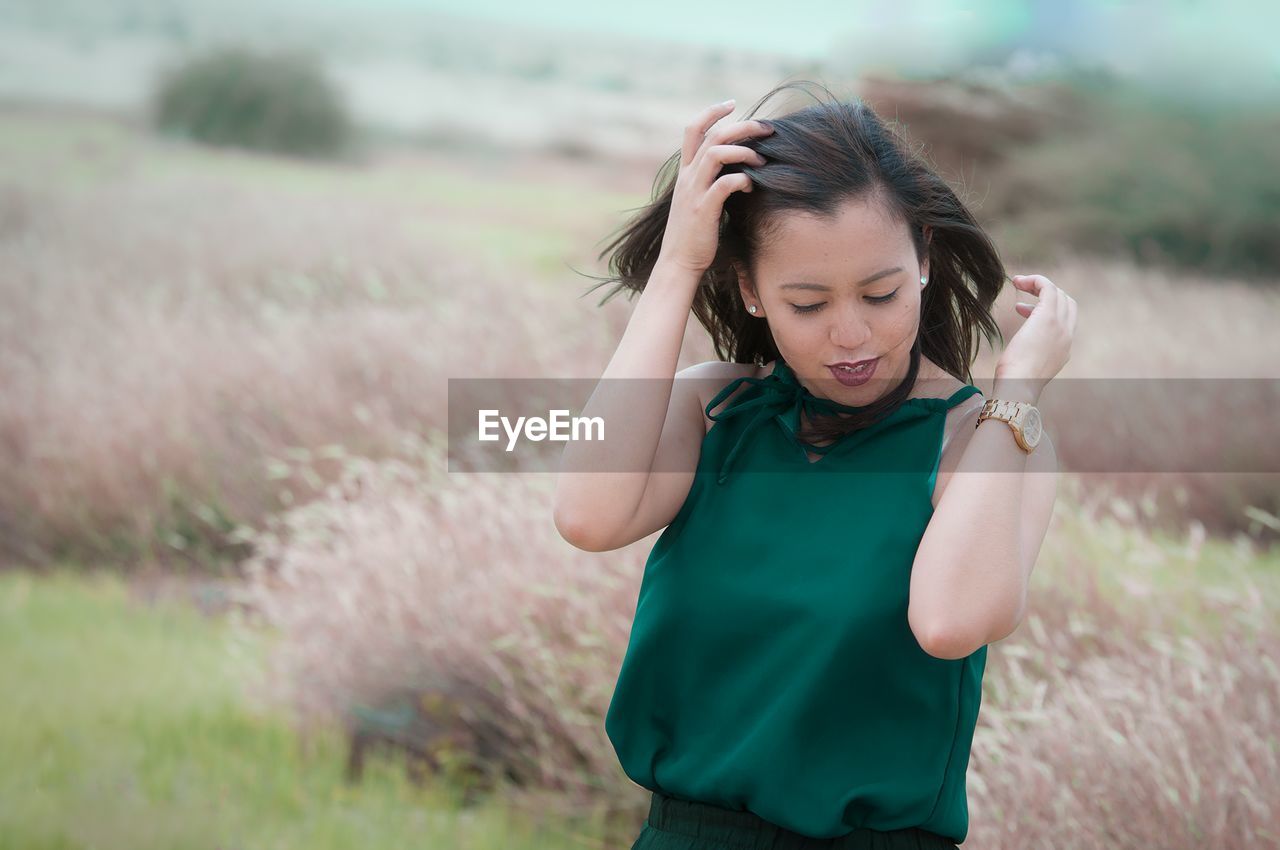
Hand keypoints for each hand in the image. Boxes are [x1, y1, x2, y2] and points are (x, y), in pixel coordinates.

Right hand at [655, 99, 773, 276]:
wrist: (678, 263)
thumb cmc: (694, 234)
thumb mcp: (698, 200)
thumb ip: (710, 181)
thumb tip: (736, 168)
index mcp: (685, 172)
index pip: (693, 130)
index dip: (711, 112)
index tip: (731, 104)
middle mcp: (687, 177)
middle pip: (712, 135)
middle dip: (742, 126)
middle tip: (766, 128)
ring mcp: (694, 192)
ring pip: (716, 154)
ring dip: (744, 151)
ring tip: (761, 160)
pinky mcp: (703, 210)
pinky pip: (724, 184)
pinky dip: (742, 179)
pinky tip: (752, 186)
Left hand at [994, 274, 1076, 402]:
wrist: (1018, 386)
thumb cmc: (1014, 382)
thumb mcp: (1026, 367)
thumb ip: (1029, 356)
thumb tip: (1020, 352)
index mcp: (1063, 349)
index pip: (1065, 320)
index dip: (1045, 309)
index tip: (1021, 310)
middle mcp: (1067, 336)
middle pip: (1066, 303)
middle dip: (1046, 294)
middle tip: (1024, 291)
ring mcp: (1060, 326)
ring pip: (1058, 293)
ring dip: (1038, 285)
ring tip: (1018, 283)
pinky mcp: (1049, 317)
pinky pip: (1048, 288)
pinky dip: (1036, 281)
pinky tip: (1018, 281)